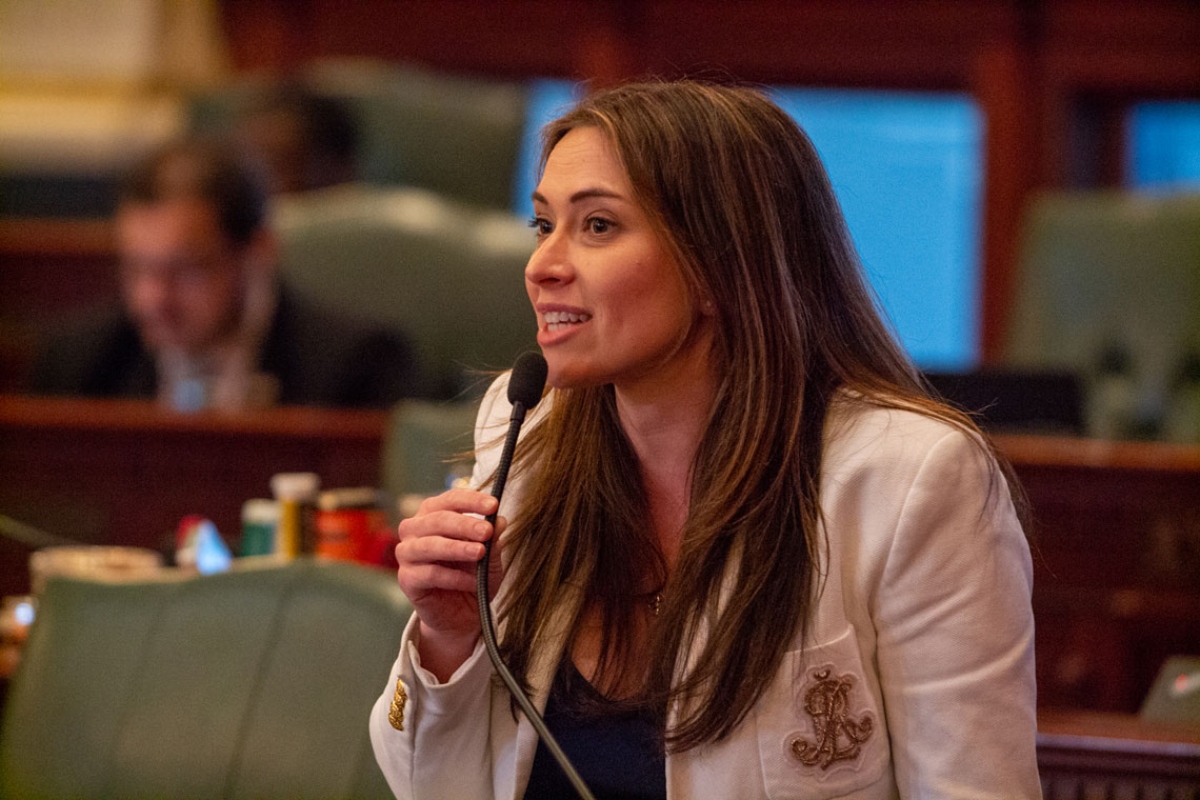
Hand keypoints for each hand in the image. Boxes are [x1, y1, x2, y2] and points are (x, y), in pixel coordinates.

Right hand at [394, 488, 506, 678]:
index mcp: (434, 514)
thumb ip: (492, 538)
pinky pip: (429, 574)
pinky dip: (453, 577)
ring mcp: (407, 553)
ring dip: (457, 548)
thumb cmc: (472, 576)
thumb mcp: (490, 556)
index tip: (493, 505)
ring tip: (480, 553)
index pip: (450, 499)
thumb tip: (499, 520)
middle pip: (437, 519)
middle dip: (465, 524)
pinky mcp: (406, 579)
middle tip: (487, 531)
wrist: (461, 614)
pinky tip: (472, 581)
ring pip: (429, 545)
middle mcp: (415, 529)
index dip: (471, 500)